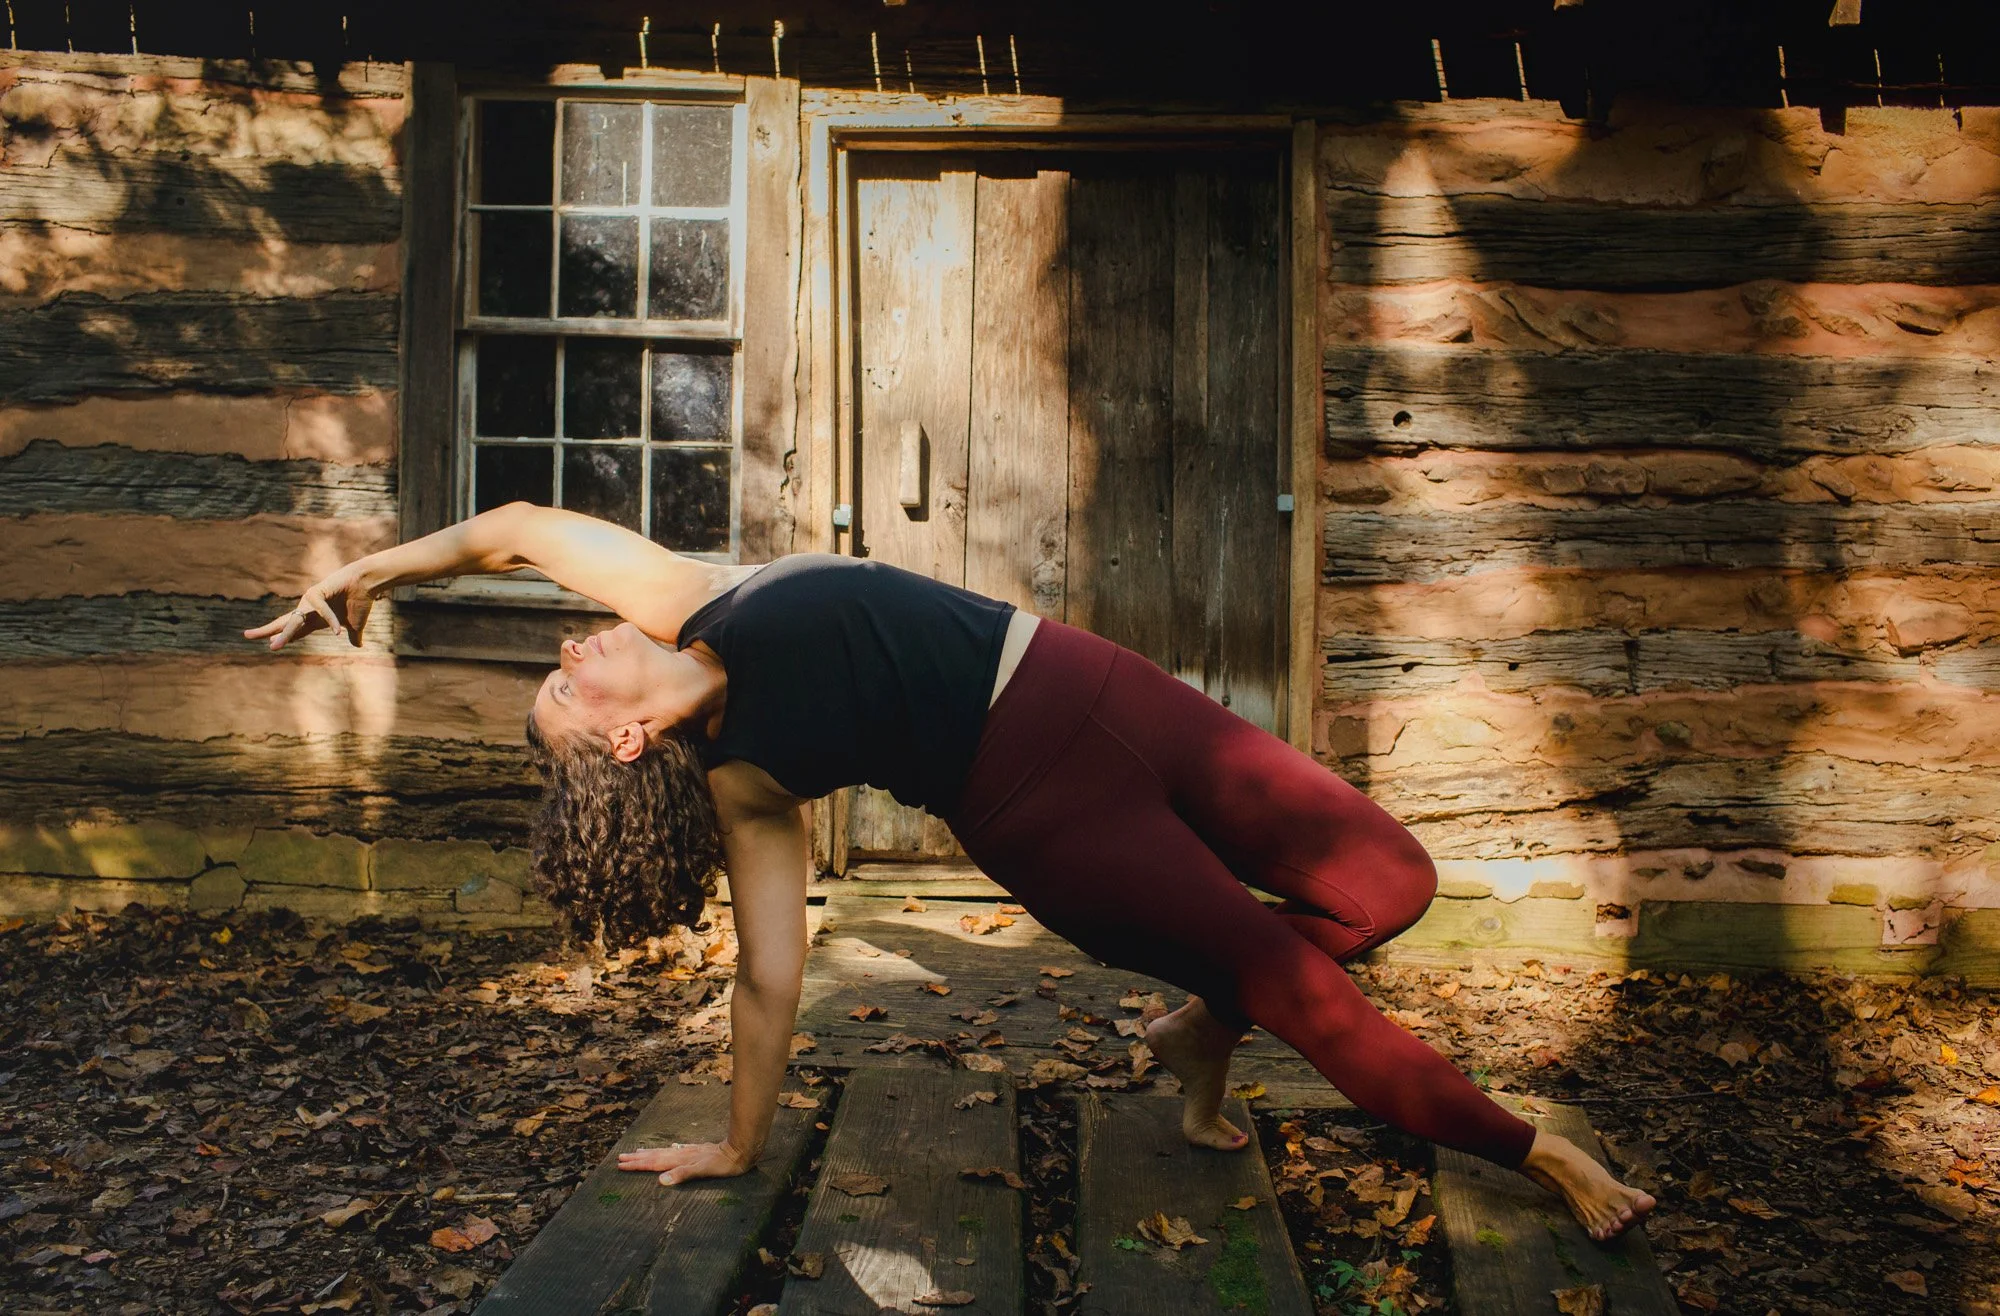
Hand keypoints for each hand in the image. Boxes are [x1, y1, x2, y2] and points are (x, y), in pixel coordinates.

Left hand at [243, 562, 374, 650]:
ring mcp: (310, 601)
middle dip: (266, 631)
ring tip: (273, 646)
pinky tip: (337, 632)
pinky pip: (319, 612)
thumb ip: (353, 636)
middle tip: (246, 636)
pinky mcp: (316, 593)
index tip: (270, 644)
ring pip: (293, 622)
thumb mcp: (355, 625)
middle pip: (283, 623)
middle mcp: (308, 610)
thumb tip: (359, 646)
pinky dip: (329, 621)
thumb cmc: (361, 601)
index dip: (283, 637)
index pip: (294, 630)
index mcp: (315, 619)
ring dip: (284, 635)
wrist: (367, 583)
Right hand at [615, 1140, 753, 1185]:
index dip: (637, 1165)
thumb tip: (660, 1180)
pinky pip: (675, 1152)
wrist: (740, 1149)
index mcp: (680, 1160)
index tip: (621, 1165)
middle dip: (637, 1158)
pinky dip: (666, 1152)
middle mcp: (682, 1154)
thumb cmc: (724, 1164)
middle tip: (620, 1158)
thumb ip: (682, 1174)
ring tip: (636, 1152)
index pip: (654, 1163)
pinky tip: (668, 1150)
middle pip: (655, 1156)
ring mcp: (689, 1152)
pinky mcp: (697, 1152)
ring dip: (649, 1154)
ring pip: (664, 1153)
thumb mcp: (703, 1171)